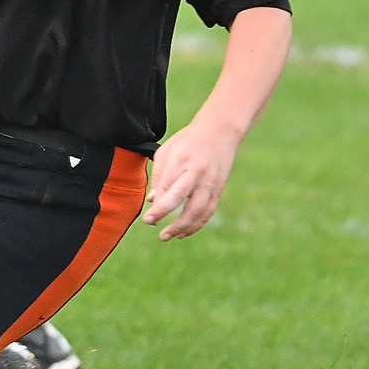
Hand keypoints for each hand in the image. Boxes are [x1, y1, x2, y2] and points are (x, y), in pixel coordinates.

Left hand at [142, 118, 242, 240]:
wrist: (220, 132)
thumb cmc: (189, 141)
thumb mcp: (168, 151)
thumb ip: (159, 175)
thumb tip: (153, 201)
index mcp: (185, 161)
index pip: (170, 188)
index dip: (159, 207)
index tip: (148, 219)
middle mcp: (200, 174)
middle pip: (186, 201)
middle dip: (170, 218)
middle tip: (155, 229)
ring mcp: (212, 183)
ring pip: (199, 211)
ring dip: (183, 227)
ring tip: (167, 236)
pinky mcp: (218, 190)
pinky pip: (208, 212)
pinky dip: (196, 225)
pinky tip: (183, 232)